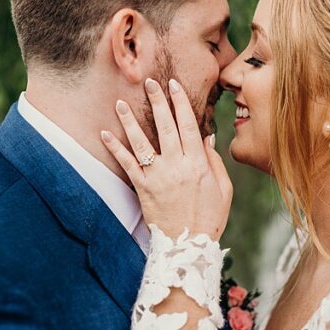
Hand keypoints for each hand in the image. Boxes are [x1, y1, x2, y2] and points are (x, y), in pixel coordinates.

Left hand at [101, 78, 232, 240]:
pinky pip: (127, 164)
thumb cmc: (210, 217)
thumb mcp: (224, 189)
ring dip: (130, 121)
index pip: (189, 126)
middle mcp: (176, 166)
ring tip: (121, 103)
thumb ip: (215, 161)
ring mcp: (157, 177)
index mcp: (198, 164)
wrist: (188, 246)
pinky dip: (115, 148)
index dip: (181, 103)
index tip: (174, 86)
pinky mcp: (142, 188)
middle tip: (149, 83)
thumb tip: (206, 137)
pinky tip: (105, 133)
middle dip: (158, 102)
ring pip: (142, 142)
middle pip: (166, 127)